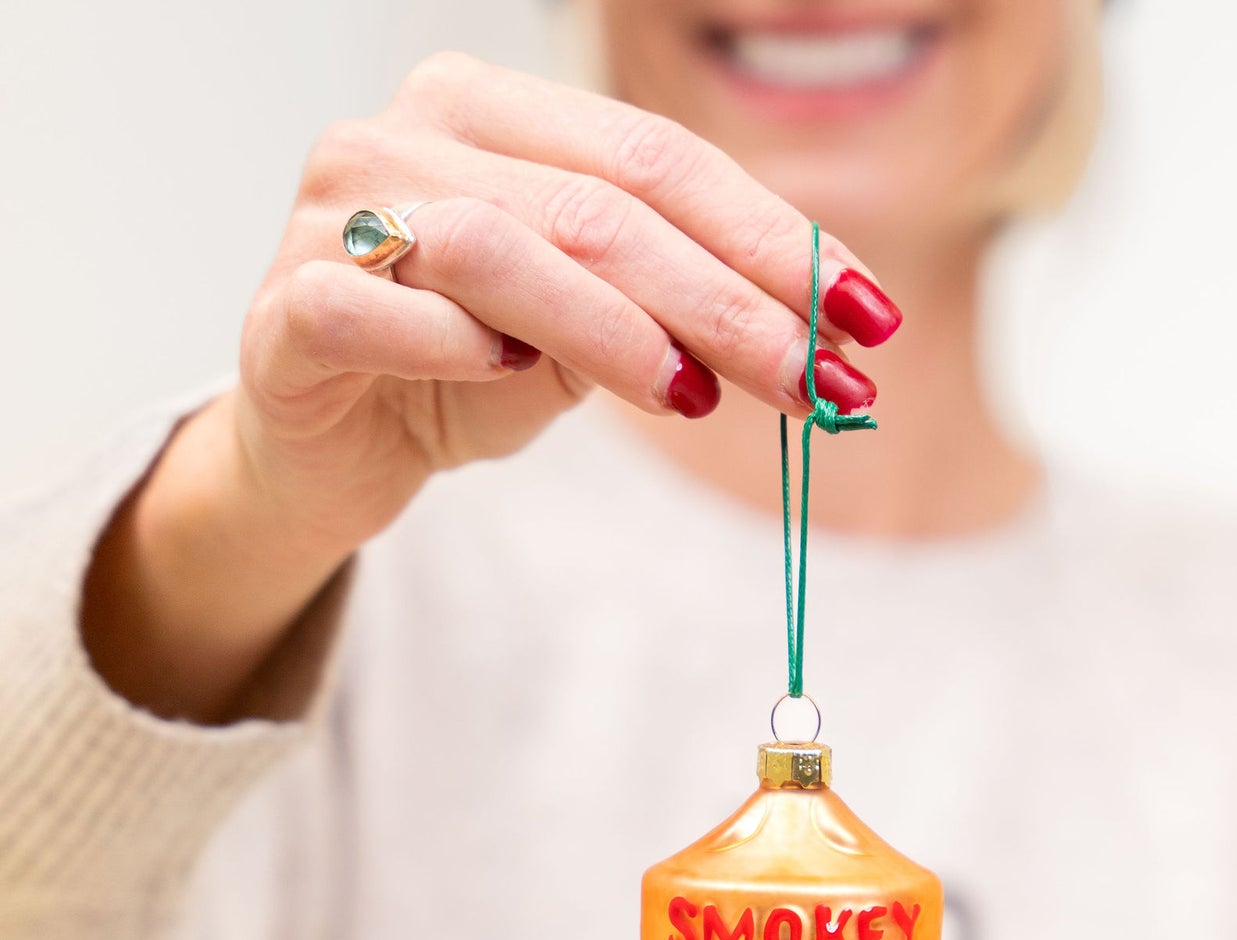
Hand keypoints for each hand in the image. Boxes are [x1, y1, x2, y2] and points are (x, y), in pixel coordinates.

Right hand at [82, 53, 897, 723]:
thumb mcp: (587, 338)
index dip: (773, 238)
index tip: (867, 317)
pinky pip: (375, 311)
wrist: (326, 447)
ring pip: (496, 246)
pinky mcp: (287, 307)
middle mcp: (408, 135)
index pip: (658, 161)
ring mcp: (334, 212)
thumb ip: (673, 316)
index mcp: (491, 112)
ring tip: (697, 399)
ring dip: (615, 328)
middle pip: (598, 205)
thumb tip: (826, 343)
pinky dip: (453, 342)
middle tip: (817, 382)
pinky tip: (511, 373)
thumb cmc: (460, 371)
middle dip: (728, 301)